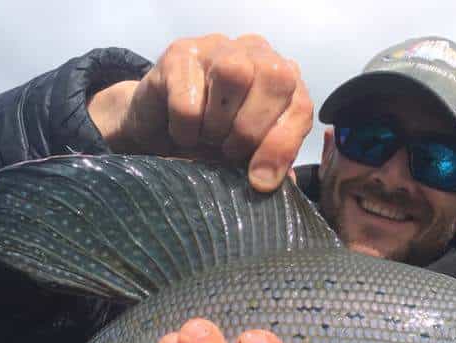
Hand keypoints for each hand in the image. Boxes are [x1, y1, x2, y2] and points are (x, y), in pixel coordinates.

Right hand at [88, 34, 312, 191]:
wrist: (156, 126)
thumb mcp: (246, 157)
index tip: (261, 181)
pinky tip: (182, 132)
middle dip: (251, 130)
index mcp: (282, 79)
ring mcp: (217, 47)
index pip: (300, 105)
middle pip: (275, 78)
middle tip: (228, 151)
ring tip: (207, 137)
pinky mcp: (179, 53)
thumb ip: (272, 164)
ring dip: (219, 123)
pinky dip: (185, 128)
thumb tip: (283, 182)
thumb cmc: (210, 139)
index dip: (282, 146)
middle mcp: (256, 52)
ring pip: (234, 74)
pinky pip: (189, 97)